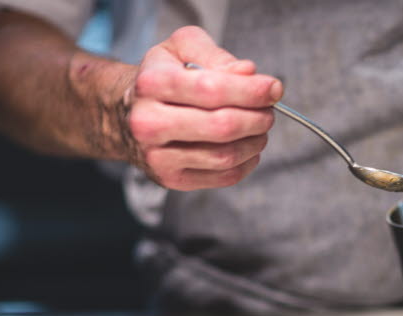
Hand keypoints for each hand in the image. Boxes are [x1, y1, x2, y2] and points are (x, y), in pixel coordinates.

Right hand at [125, 26, 281, 189]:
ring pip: (225, 156)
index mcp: (151, 84)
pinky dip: (247, 162)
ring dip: (255, 141)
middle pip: (221, 127)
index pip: (212, 89)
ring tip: (260, 127)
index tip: (274, 88)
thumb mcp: (181, 48)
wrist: (127, 114)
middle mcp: (148, 123)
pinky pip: (223, 177)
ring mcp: (158, 156)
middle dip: (257, 118)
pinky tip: (248, 146)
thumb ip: (216, 56)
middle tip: (269, 111)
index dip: (251, 91)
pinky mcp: (171, 179)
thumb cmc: (163, 76)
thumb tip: (248, 72)